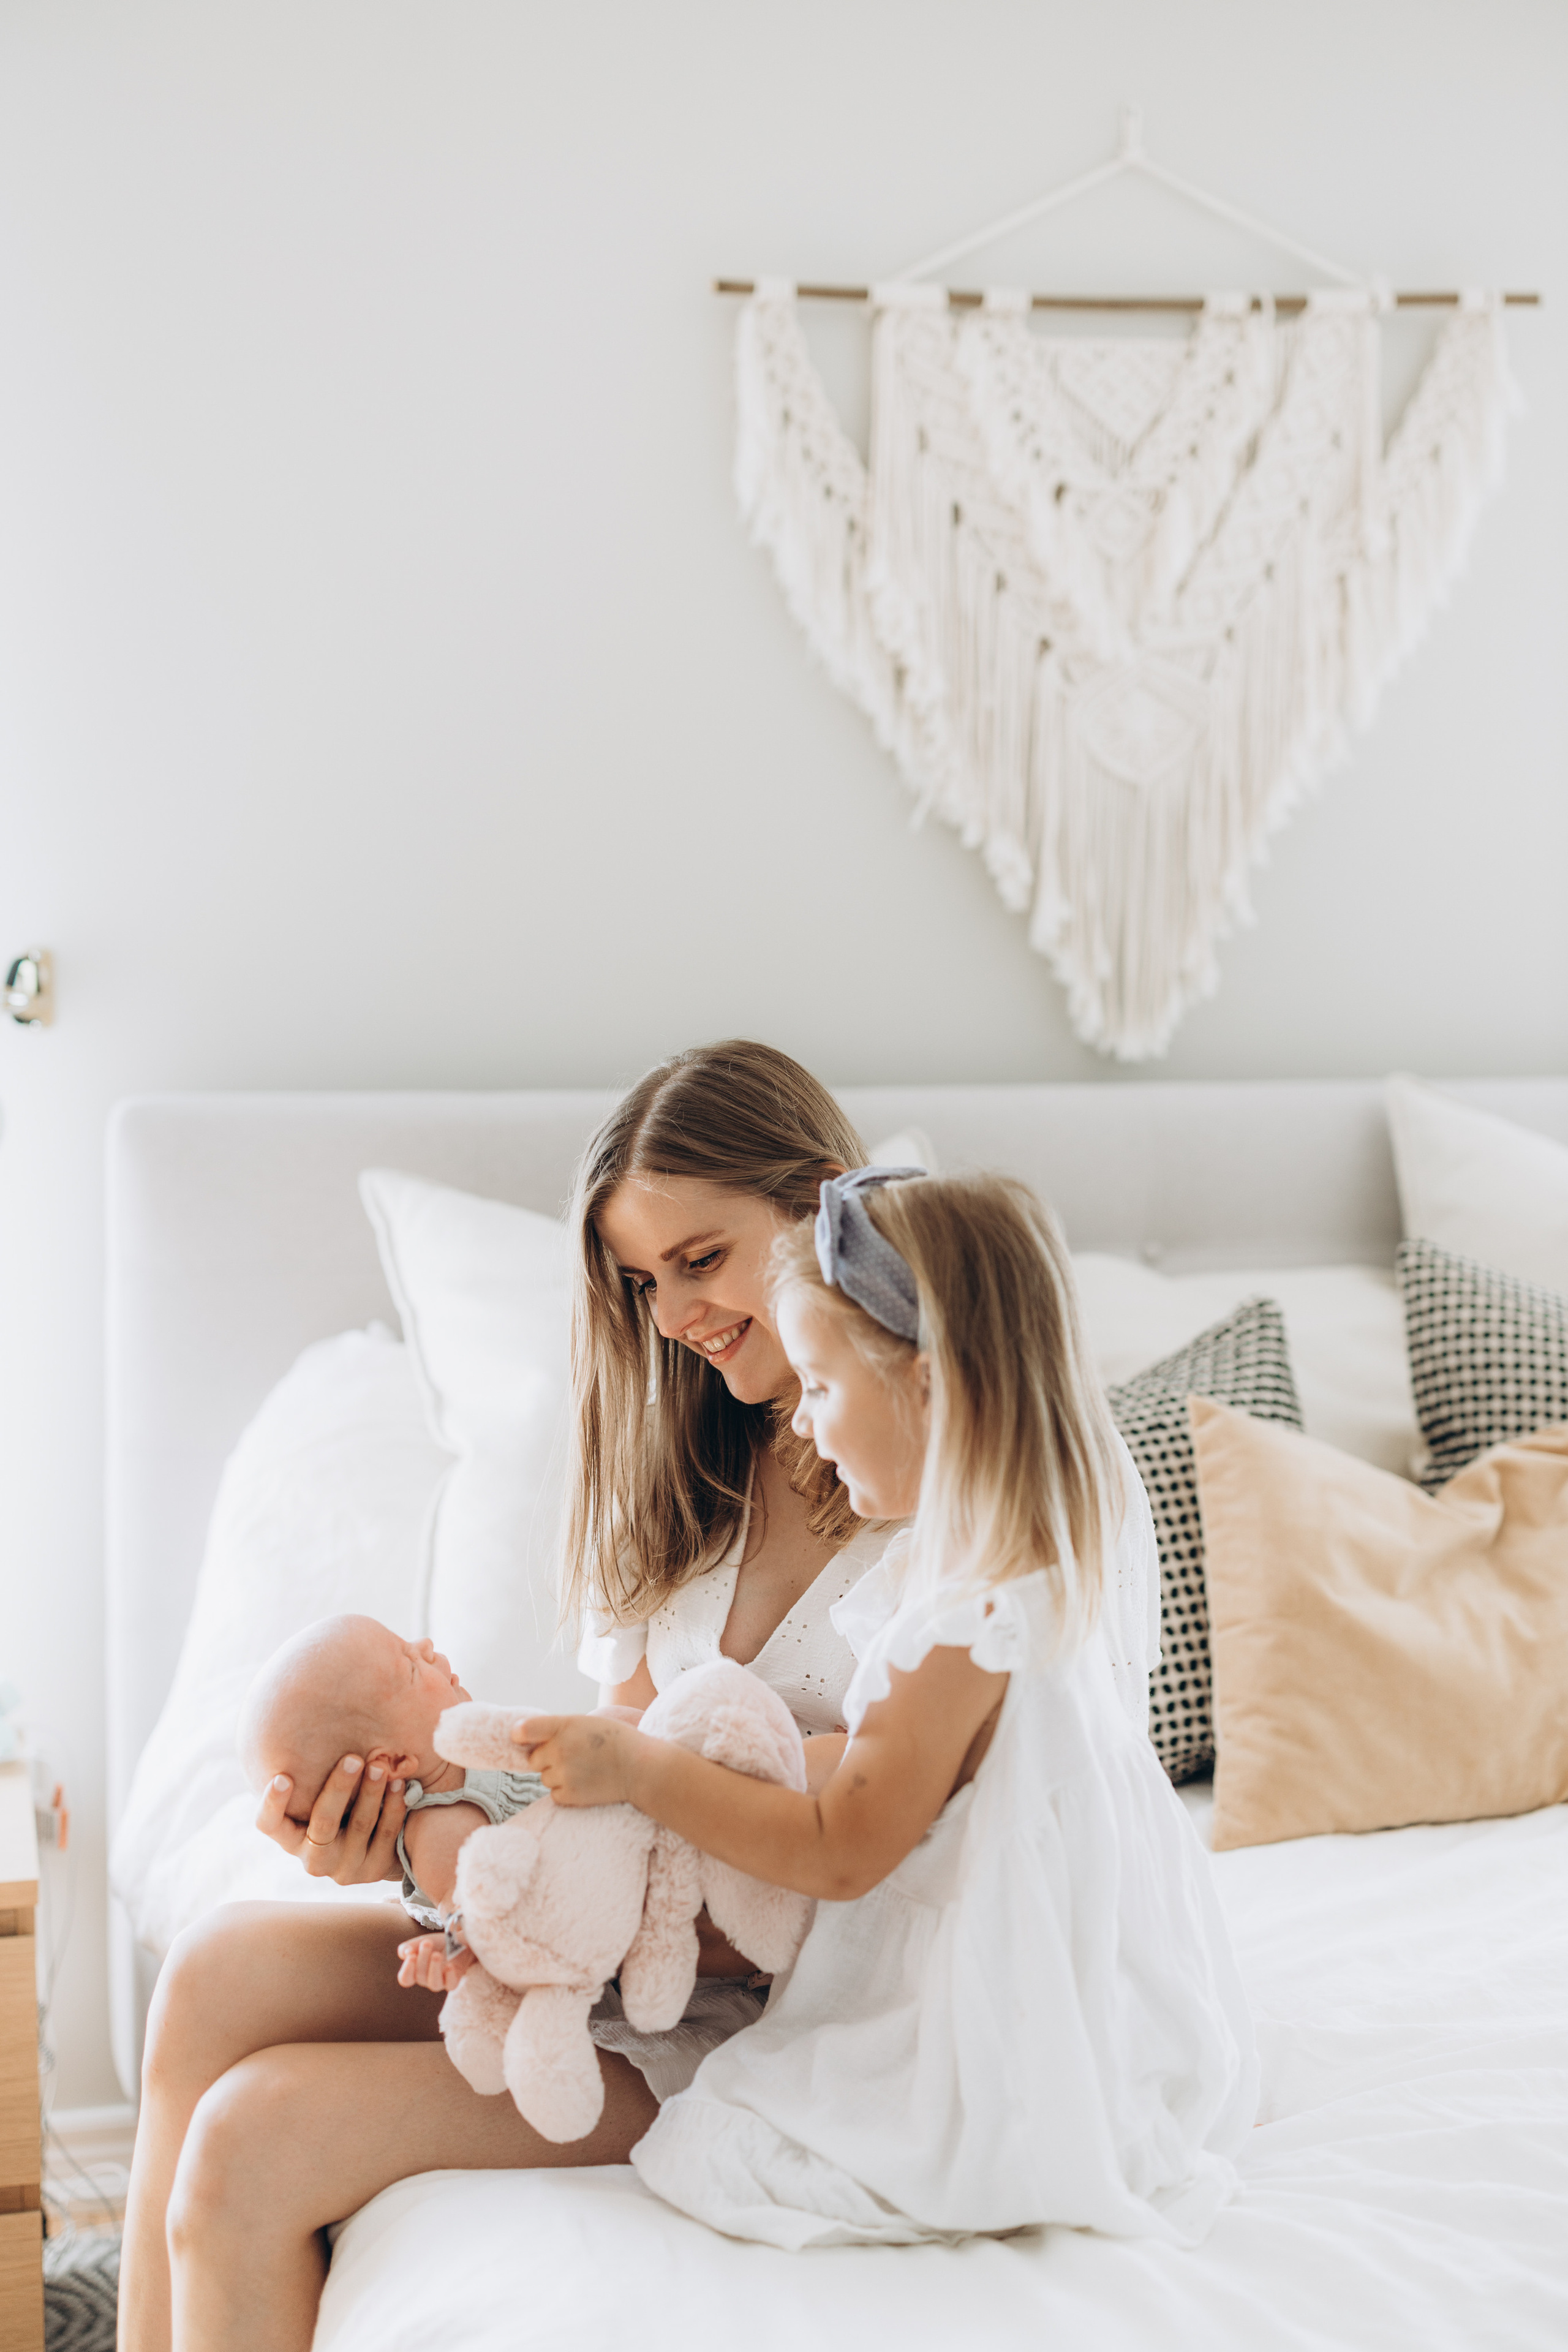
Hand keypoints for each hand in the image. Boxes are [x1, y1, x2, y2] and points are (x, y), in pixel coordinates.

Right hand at [255, 1756, 407, 1884]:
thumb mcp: (321, 1801)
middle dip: (339, 1787)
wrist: (381, 1848)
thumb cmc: (341, 1810)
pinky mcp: (374, 1869)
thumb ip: (314, 1781)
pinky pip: (385, 1833)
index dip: (272, 1803)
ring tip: (379, 1765)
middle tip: (353, 1758)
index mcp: (291, 1838)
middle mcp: (313, 1859)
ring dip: (371, 1792)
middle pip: (323, 1821)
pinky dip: (393, 1806)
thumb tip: (311, 1726)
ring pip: (359, 1825)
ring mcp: (345, 1867)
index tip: (282, 1777)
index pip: (269, 1825)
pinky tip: (398, 1784)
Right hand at [396, 1932, 476, 1993]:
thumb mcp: (421, 1941)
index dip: (406, 1969)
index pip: (405, 1979)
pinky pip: (450, 1985)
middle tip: (427, 1942)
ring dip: (434, 1968)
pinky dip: (449, 1976)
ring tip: (436, 1954)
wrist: (458, 1942)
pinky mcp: (453, 1981)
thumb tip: (404, 1953)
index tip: (411, 1954)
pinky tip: (449, 1966)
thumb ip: (408, 1947)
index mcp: (415, 1972)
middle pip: (420, 1976)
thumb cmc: (437, 1944)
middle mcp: (426, 1979)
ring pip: (434, 1984)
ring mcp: (440, 1982)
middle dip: (423, 1958)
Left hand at [511, 1713, 639, 1806]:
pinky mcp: (569, 1795)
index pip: (525, 1730)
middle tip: (573, 1756)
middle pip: (534, 1759)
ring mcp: (563, 1774)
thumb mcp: (587, 1722)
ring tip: (583, 1769)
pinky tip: (585, 1782)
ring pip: (544, 1778)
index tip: (520, 1738)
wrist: (640, 1767)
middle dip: (547, 1759)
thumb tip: (533, 1740)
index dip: (519, 1735)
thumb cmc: (616, 1741)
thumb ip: (559, 1728)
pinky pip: (554, 1794)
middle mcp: (559, 1750)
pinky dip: (565, 1791)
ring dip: (557, 1776)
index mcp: (564, 1726)